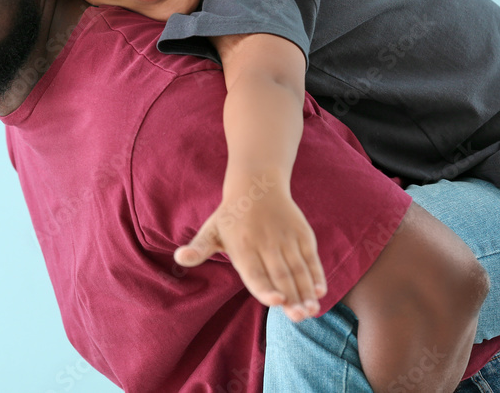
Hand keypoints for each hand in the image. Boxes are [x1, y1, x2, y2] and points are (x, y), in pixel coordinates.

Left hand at [173, 184, 326, 321]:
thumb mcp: (211, 230)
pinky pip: (311, 257)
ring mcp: (286, 238)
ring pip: (298, 268)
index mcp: (242, 247)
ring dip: (306, 290)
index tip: (276, 301)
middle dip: (292, 297)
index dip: (265, 288)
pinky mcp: (302, 233)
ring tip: (311, 310)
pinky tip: (320, 291)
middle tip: (299, 316)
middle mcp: (266, 243)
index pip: (255, 272)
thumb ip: (198, 248)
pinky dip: (317, 273)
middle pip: (280, 274)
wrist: (257, 184)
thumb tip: (179, 258)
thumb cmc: (231, 216)